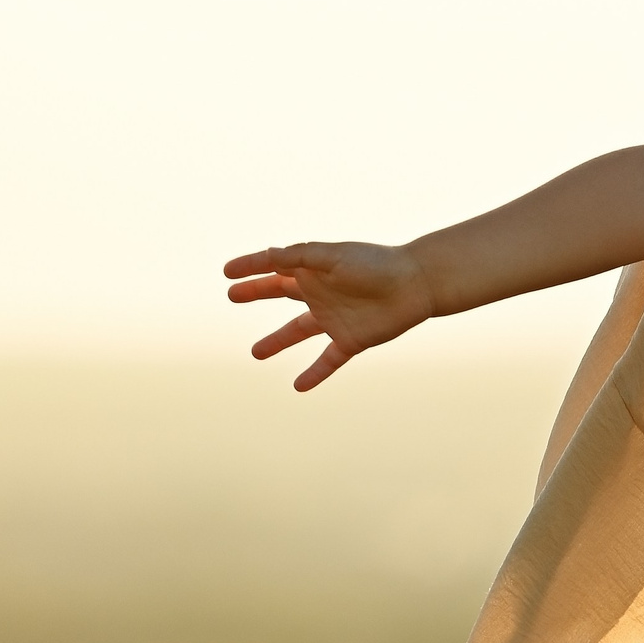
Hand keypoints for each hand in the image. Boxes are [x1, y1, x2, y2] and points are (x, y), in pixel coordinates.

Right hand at [223, 241, 438, 390]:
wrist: (416, 285)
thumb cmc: (377, 264)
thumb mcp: (334, 257)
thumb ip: (301, 256)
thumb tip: (268, 255)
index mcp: (315, 269)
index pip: (275, 266)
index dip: (251, 267)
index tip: (227, 271)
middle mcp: (322, 292)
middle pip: (281, 293)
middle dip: (257, 292)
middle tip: (232, 295)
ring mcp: (334, 317)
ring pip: (298, 331)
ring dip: (277, 341)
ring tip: (255, 353)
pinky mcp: (350, 340)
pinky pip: (327, 360)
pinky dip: (314, 374)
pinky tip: (298, 386)